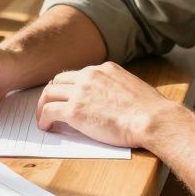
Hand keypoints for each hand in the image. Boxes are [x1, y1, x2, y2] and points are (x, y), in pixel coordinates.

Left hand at [35, 62, 172, 147]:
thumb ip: (116, 87)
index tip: (67, 97)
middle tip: (51, 105)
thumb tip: (110, 100)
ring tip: (44, 117)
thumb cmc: (149, 110)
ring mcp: (80, 92)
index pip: (78, 74)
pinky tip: (46, 126)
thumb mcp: (132, 86)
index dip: (69, 87)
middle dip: (53, 93)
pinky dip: (43, 118)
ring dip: (43, 105)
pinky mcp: (74, 110)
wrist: (151, 119)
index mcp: (105, 68)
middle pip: (59, 80)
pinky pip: (49, 110)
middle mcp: (90, 75)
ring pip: (49, 93)